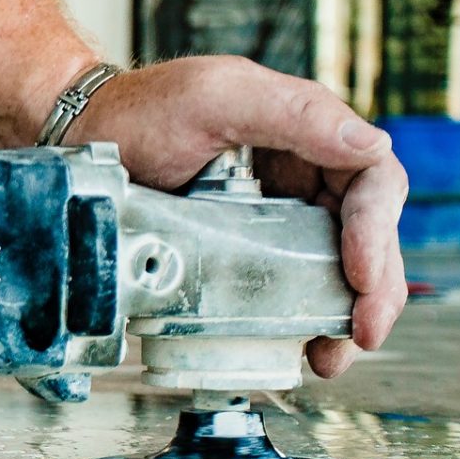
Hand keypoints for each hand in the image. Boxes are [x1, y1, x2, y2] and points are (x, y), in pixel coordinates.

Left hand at [70, 56, 409, 378]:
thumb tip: (373, 145)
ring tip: (333, 358)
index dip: (376, 230)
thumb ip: (293, 115)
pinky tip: (300, 348)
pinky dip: (302, 318)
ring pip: (335, 267)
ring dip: (344, 314)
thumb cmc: (142, 111)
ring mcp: (277, 215)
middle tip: (363, 334)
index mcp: (309, 133)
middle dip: (374, 288)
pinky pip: (290, 285)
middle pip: (366, 234)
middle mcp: (304, 174)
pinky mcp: (247, 249)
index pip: (373, 181)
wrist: (83, 140)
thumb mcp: (215, 100)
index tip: (359, 274)